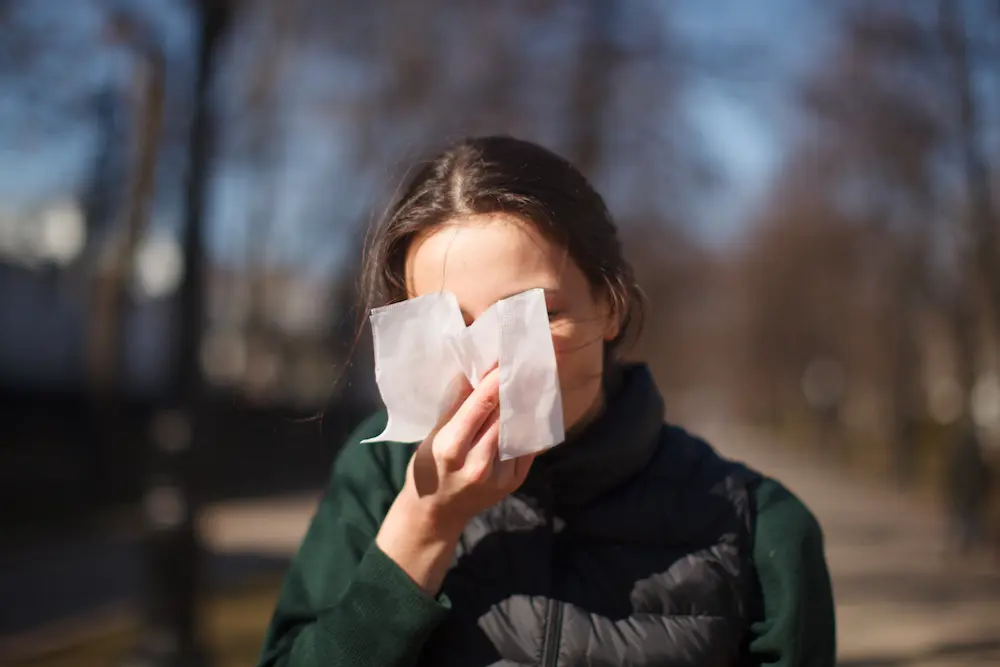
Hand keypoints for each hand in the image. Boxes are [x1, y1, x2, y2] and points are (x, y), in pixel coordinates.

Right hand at [407, 368, 533, 530]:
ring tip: (527, 381)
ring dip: (522, 405)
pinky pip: (525, 447)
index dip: (495, 381)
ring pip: (517, 429)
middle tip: (521, 364)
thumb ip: (455, 408)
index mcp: (451, 448)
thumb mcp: (432, 436)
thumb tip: (472, 374)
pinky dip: (527, 427)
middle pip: (502, 416)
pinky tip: (529, 409)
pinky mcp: (513, 482)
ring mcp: (498, 476)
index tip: (504, 360)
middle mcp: (477, 463)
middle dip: (511, 389)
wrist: (437, 513)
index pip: (480, 406)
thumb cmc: (428, 469)